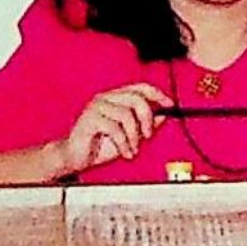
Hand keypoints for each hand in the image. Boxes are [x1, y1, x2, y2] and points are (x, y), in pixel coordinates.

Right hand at [56, 82, 172, 174]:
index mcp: (116, 98)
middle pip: (137, 99)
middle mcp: (106, 98)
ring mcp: (96, 107)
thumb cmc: (100, 145)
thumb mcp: (130, 135)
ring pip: (127, 116)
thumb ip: (145, 124)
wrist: (76, 157)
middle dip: (147, 119)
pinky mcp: (89, 119)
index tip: (170, 104)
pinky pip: (114, 128)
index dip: (158, 94)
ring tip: (132, 149)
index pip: (141, 87)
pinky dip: (123, 143)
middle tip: (148, 135)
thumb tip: (164, 114)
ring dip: (134, 137)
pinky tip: (124, 152)